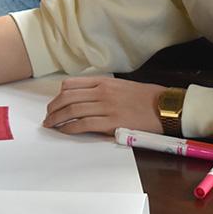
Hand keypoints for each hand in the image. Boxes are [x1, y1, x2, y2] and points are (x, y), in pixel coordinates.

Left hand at [42, 76, 165, 135]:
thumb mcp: (121, 86)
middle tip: (47, 117)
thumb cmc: (146, 98)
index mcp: (103, 81)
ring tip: (50, 125)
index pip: (71, 84)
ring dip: (57, 119)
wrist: (165, 107)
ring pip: (72, 110)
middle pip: (67, 97)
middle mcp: (102, 92)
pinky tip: (63, 131)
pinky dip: (69, 128)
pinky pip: (83, 124)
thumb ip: (103, 90)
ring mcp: (106, 106)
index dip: (58, 95)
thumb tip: (86, 98)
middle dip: (53, 108)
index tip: (53, 104)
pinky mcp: (111, 122)